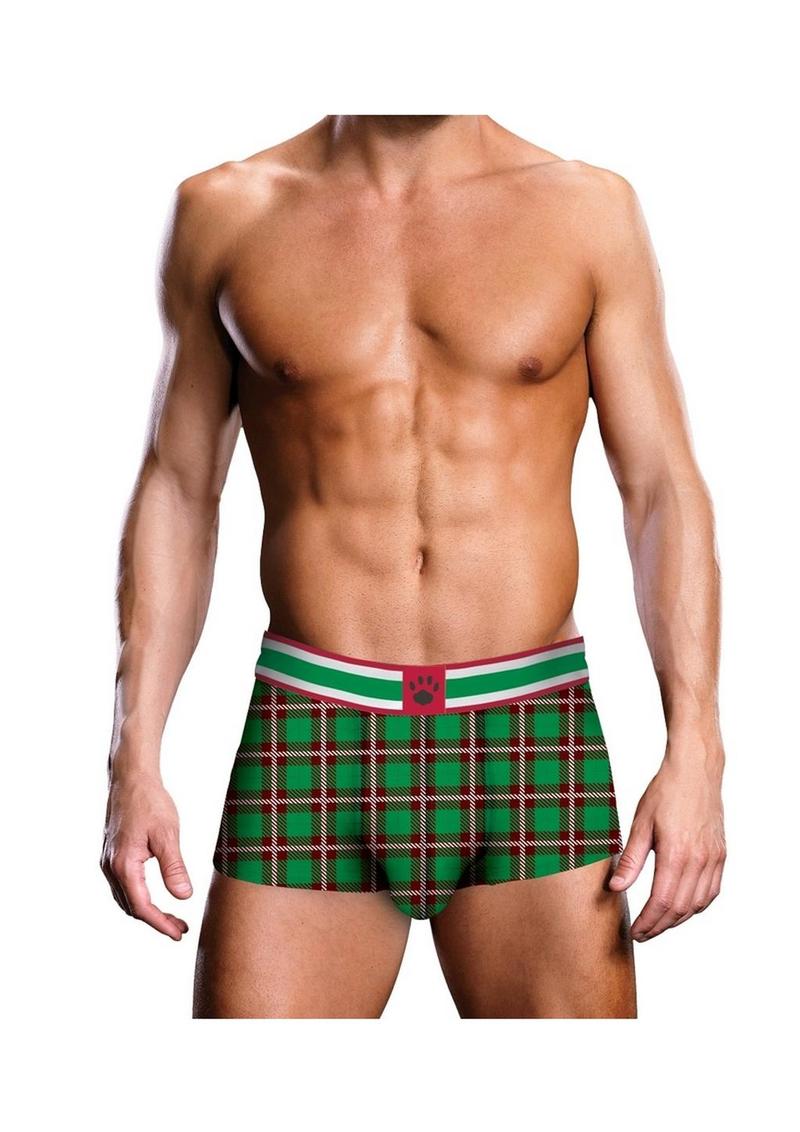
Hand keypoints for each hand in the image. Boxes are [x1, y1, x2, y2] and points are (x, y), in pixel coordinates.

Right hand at [100, 771, 192, 940]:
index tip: (179, 934)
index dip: (161, 924)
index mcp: (124, 865)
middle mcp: (111, 867)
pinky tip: (154, 897)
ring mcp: (108, 862)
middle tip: (181, 928)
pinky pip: (123, 886)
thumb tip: (184, 897)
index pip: (142, 907)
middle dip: (156, 921)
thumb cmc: (150, 802)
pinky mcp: (111, 855)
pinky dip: (138, 898)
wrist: (130, 778)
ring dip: (147, 911)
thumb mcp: (168, 835)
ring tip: (172, 917)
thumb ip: (174, 867)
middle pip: (131, 907)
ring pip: (125, 898)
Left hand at [608, 748, 725, 941]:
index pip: (661, 902)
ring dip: (678, 920)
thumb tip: (615, 887)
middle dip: (659, 927)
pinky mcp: (720, 855)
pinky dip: (697, 906)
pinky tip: (683, 908)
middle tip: (642, 934)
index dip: (647, 922)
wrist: (695, 771)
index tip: (634, 932)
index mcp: (676, 855)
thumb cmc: (665, 792)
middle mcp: (699, 861)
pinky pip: (712, 891)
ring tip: (658, 925)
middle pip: (679, 909)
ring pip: (697, 905)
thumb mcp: (640, 824)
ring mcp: (714, 859)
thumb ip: (630, 860)